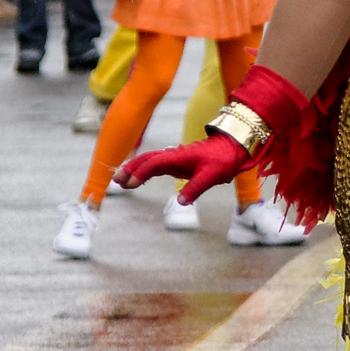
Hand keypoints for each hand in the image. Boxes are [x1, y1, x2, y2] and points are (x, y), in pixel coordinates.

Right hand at [117, 133, 250, 204]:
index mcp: (180, 157)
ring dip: (133, 169)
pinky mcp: (176, 163)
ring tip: (119, 182)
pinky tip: (135, 181)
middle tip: (116, 181)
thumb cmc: (223, 160)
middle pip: (146, 159)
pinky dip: (143, 172)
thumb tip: (180, 202)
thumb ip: (196, 188)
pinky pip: (155, 166)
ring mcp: (174, 158)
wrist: (233, 148)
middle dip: (130, 169)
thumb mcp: (212, 176)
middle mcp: (173, 155)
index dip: (142, 172)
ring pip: (149, 161)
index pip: (155, 163)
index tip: (131, 184)